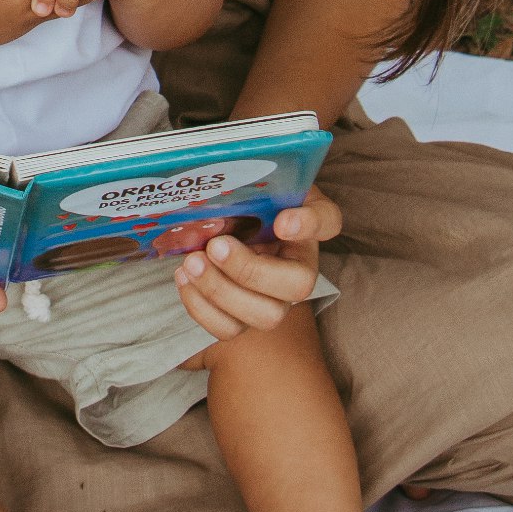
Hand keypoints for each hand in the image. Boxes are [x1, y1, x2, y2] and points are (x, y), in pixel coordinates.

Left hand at [170, 193, 343, 341]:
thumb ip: (256, 182)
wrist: (216, 230)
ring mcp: (273, 300)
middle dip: (251, 270)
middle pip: (296, 286)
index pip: (327, 221)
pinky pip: (228, 328)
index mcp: (305, 225)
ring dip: (221, 292)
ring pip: (263, 316)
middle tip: (215, 246)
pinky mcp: (242, 318)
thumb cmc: (238, 206)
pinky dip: (201, 307)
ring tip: (191, 263)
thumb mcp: (250, 184)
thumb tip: (243, 189)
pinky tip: (184, 278)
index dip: (310, 223)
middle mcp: (298, 268)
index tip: (282, 220)